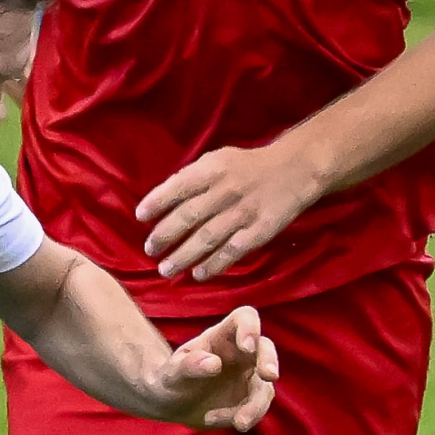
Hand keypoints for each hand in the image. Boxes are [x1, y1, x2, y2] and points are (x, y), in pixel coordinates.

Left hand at [136, 138, 327, 282]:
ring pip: (207, 238)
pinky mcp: (260, 231)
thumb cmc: (247, 167)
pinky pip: (232, 252)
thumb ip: (192, 177)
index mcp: (213, 169)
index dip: (157, 202)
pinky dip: (214, 265)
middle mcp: (226, 191)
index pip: (178, 187)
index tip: (141, 217)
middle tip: (150, 250)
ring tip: (166, 269)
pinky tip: (199, 274)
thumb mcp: (218, 160)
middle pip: (188, 216)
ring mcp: (243, 213)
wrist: (294, 170)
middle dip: (165, 235)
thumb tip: (161, 199)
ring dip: (183, 257)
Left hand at [154, 306, 277, 433]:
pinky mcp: (251, 400)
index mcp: (222, 336)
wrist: (173, 404)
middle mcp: (241, 354)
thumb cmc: (171, 380)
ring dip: (256, 405)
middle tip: (269, 376)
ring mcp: (249, 377)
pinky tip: (211, 419)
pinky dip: (241, 417)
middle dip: (270, 360)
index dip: (250, 327)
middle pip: (265, 347)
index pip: (244, 318)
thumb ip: (188, 366)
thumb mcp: (172, 374)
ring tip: (238, 423)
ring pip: (265, 386)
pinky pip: (256, 409)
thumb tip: (214, 364)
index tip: (247, 346)